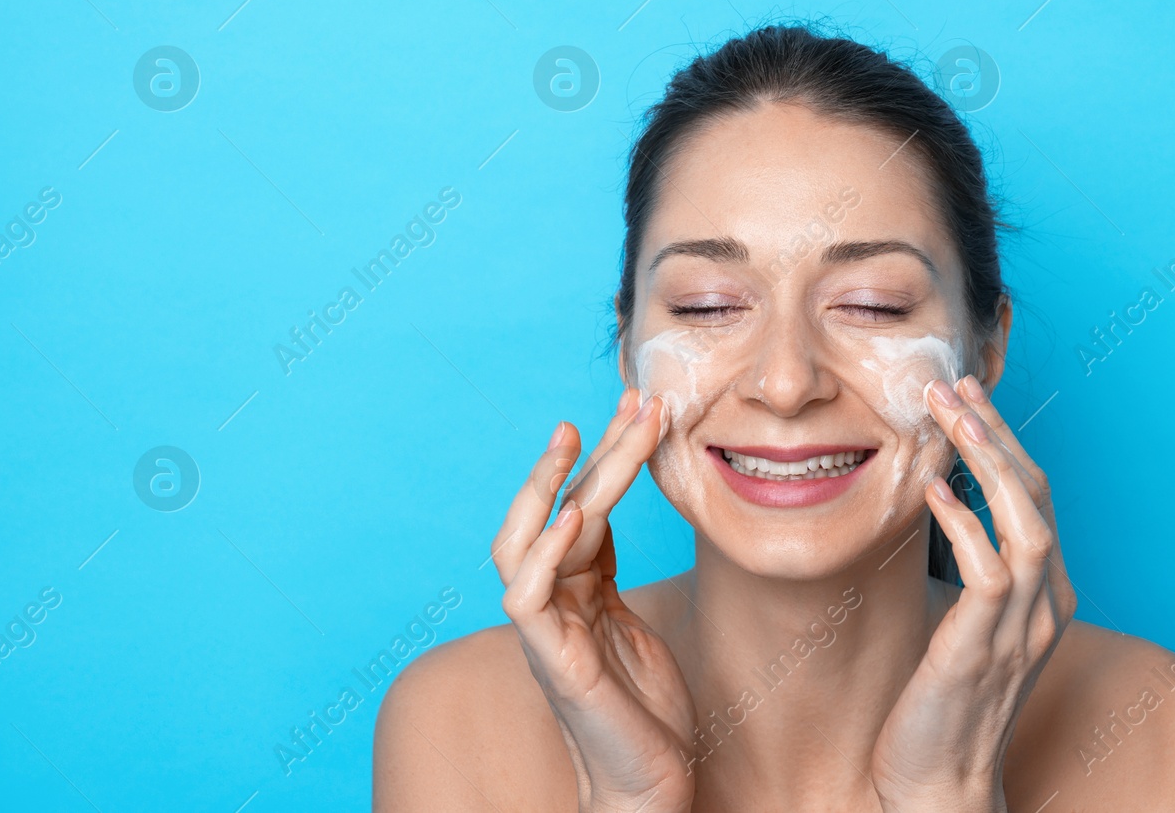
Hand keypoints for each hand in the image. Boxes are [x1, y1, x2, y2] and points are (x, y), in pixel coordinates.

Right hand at [493, 390, 696, 812]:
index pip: (579, 508)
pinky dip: (546, 555)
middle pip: (550, 512)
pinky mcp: (554, 663)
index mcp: (574, 593)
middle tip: (624, 401)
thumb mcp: (633, 624)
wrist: (648, 787)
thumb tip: (611, 517)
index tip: (637, 408)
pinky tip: (573, 518)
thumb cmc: (645, 711)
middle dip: (582, 454)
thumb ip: (612, 576)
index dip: (604, 458)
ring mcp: (546, 632)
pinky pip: (529, 599)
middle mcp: (551, 604)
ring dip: (552, 485)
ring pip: (527, 542)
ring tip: (578, 436)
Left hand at [869, 376, 1076, 812]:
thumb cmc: (942, 702)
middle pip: (1037, 495)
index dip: (1004, 441)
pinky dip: (965, 523)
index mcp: (1046, 596)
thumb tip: (939, 503)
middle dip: (996, 431)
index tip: (966, 397)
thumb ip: (970, 568)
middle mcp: (1047, 606)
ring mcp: (1023, 628)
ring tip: (948, 414)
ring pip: (1028, 521)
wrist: (939, 784)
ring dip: (988, 460)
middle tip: (953, 384)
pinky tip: (931, 488)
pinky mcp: (986, 648)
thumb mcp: (965, 623)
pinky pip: (992, 571)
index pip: (1036, 497)